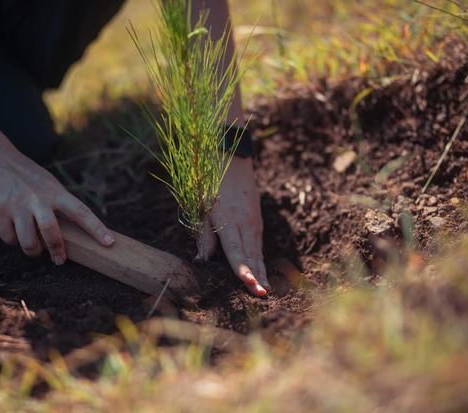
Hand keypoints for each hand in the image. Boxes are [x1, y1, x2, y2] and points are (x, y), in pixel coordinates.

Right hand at [0, 151, 114, 264]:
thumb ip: (60, 204)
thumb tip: (78, 230)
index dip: (96, 228)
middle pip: (51, 231)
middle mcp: (37, 199)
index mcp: (55, 192)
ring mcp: (17, 205)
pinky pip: (8, 238)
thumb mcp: (49, 184)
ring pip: (28, 242)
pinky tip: (14, 233)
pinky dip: (12, 241)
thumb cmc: (29, 177)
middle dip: (57, 250)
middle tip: (60, 260)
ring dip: (33, 251)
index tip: (109, 242)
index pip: (81, 211)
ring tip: (34, 249)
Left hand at [197, 157, 268, 295]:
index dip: (242, 268)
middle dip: (257, 276)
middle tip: (263, 296)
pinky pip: (258, 244)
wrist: (232, 160)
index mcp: (229, 221)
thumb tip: (204, 259)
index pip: (236, 251)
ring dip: (262, 271)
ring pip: (257, 251)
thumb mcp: (201, 206)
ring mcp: (254, 222)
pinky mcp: (256, 220)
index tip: (249, 283)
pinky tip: (262, 272)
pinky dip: (261, 259)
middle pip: (251, 255)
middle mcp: (245, 224)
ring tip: (266, 290)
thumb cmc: (211, 183)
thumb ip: (204, 233)